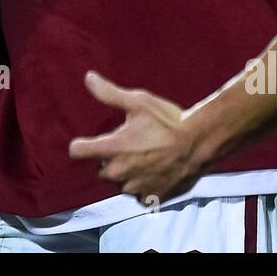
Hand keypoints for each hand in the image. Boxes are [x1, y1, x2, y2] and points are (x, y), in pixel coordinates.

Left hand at [68, 71, 208, 203]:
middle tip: (128, 145)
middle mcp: (120, 172)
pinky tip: (153, 171)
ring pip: (119, 183)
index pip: (78, 151)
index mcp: (113, 149)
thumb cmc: (168, 121)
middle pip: (100, 169)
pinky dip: (142, 185)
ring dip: (126, 173)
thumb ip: (109, 93)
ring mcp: (135, 187)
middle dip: (109, 159)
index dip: (81, 145)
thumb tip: (88, 78)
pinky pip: (138, 195)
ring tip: (144, 157)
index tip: (86, 142)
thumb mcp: (138, 102)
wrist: (199, 143)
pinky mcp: (151, 197)